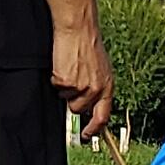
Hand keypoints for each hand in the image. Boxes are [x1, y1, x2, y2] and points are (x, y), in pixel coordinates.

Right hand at [49, 14, 114, 135]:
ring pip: (66, 99)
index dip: (95, 129)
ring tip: (70, 68)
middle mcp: (96, 89)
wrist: (78, 29)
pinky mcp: (66, 82)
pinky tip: (63, 64)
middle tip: (73, 79)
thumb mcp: (100, 69)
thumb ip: (98, 88)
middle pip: (79, 109)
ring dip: (65, 87)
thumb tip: (91, 106)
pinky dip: (56, 77)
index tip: (88, 135)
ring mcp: (81, 87)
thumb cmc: (87, 45)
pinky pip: (57, 87)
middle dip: (73, 99)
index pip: (103, 116)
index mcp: (107, 86)